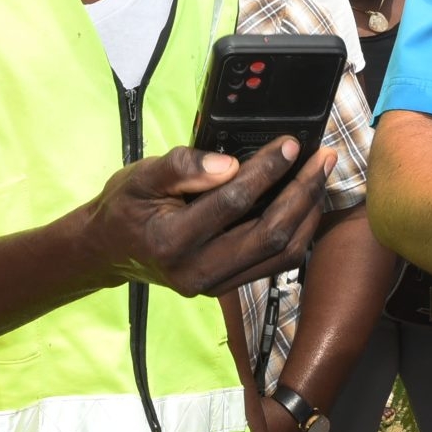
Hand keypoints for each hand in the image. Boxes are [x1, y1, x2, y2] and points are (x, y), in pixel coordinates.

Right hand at [83, 138, 333, 297]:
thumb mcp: (140, 176)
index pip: (233, 202)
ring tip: (321, 177)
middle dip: (302, 192)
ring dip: (307, 214)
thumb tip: (228, 163)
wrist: (108, 250)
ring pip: (279, 254)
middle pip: (269, 233)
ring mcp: (214, 285)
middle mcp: (198, 271)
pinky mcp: (225, 286)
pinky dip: (297, 233)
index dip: (266, 170)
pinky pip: (273, 263)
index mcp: (173, 241)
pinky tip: (305, 205)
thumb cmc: (124, 208)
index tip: (289, 144)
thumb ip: (181, 167)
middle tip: (322, 158)